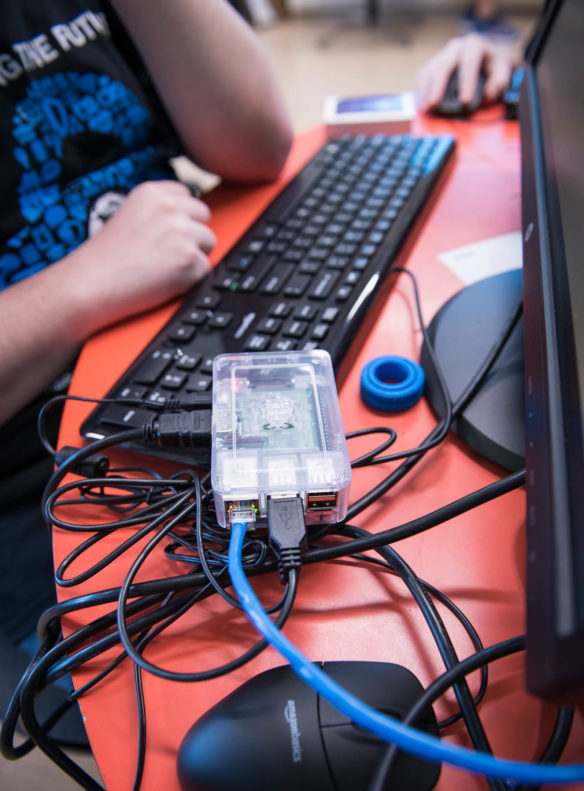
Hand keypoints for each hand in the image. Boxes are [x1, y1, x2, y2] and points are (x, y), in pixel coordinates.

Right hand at [67, 180, 214, 334]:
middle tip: (166, 252)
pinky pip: (205, 269)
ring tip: (164, 266)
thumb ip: (159, 210)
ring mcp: (182, 233)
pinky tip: (165, 280)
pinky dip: (190, 279)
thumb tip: (189, 217)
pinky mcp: (190, 260)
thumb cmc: (106, 257)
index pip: (189, 196)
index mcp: (153, 193)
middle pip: (204, 217)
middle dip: (192, 234)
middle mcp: (170, 208)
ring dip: (193, 256)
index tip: (168, 233)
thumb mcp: (129, 214)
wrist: (93, 283)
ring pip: (209, 242)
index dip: (182, 217)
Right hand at [416, 33, 518, 111]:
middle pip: (444, 66)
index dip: (466, 82)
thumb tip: (489, 93)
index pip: (469, 63)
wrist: (486, 58)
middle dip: (438, 87)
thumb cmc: (494, 66)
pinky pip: (423, 76)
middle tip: (434, 105)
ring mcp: (442, 55)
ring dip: (426, 91)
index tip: (465, 101)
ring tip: (426, 109)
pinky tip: (422, 105)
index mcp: (474, 45)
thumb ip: (500, 81)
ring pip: (430, 71)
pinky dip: (421, 91)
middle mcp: (456, 47)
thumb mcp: (503, 70)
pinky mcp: (433, 65)